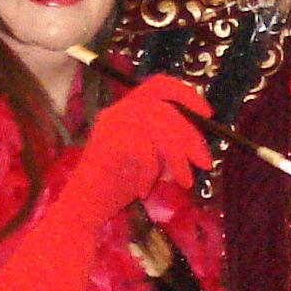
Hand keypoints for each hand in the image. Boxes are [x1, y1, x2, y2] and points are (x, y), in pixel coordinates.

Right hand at [59, 74, 211, 220]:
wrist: (84, 205)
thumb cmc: (117, 184)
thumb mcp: (149, 157)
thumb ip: (167, 142)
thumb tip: (198, 140)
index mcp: (126, 109)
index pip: (159, 85)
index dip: (186, 95)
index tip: (207, 114)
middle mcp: (118, 112)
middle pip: (166, 108)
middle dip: (192, 136)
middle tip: (205, 163)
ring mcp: (111, 126)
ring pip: (160, 130)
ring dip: (179, 159)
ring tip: (183, 182)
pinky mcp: (107, 143)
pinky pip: (145, 152)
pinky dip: (151, 173)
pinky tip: (144, 189)